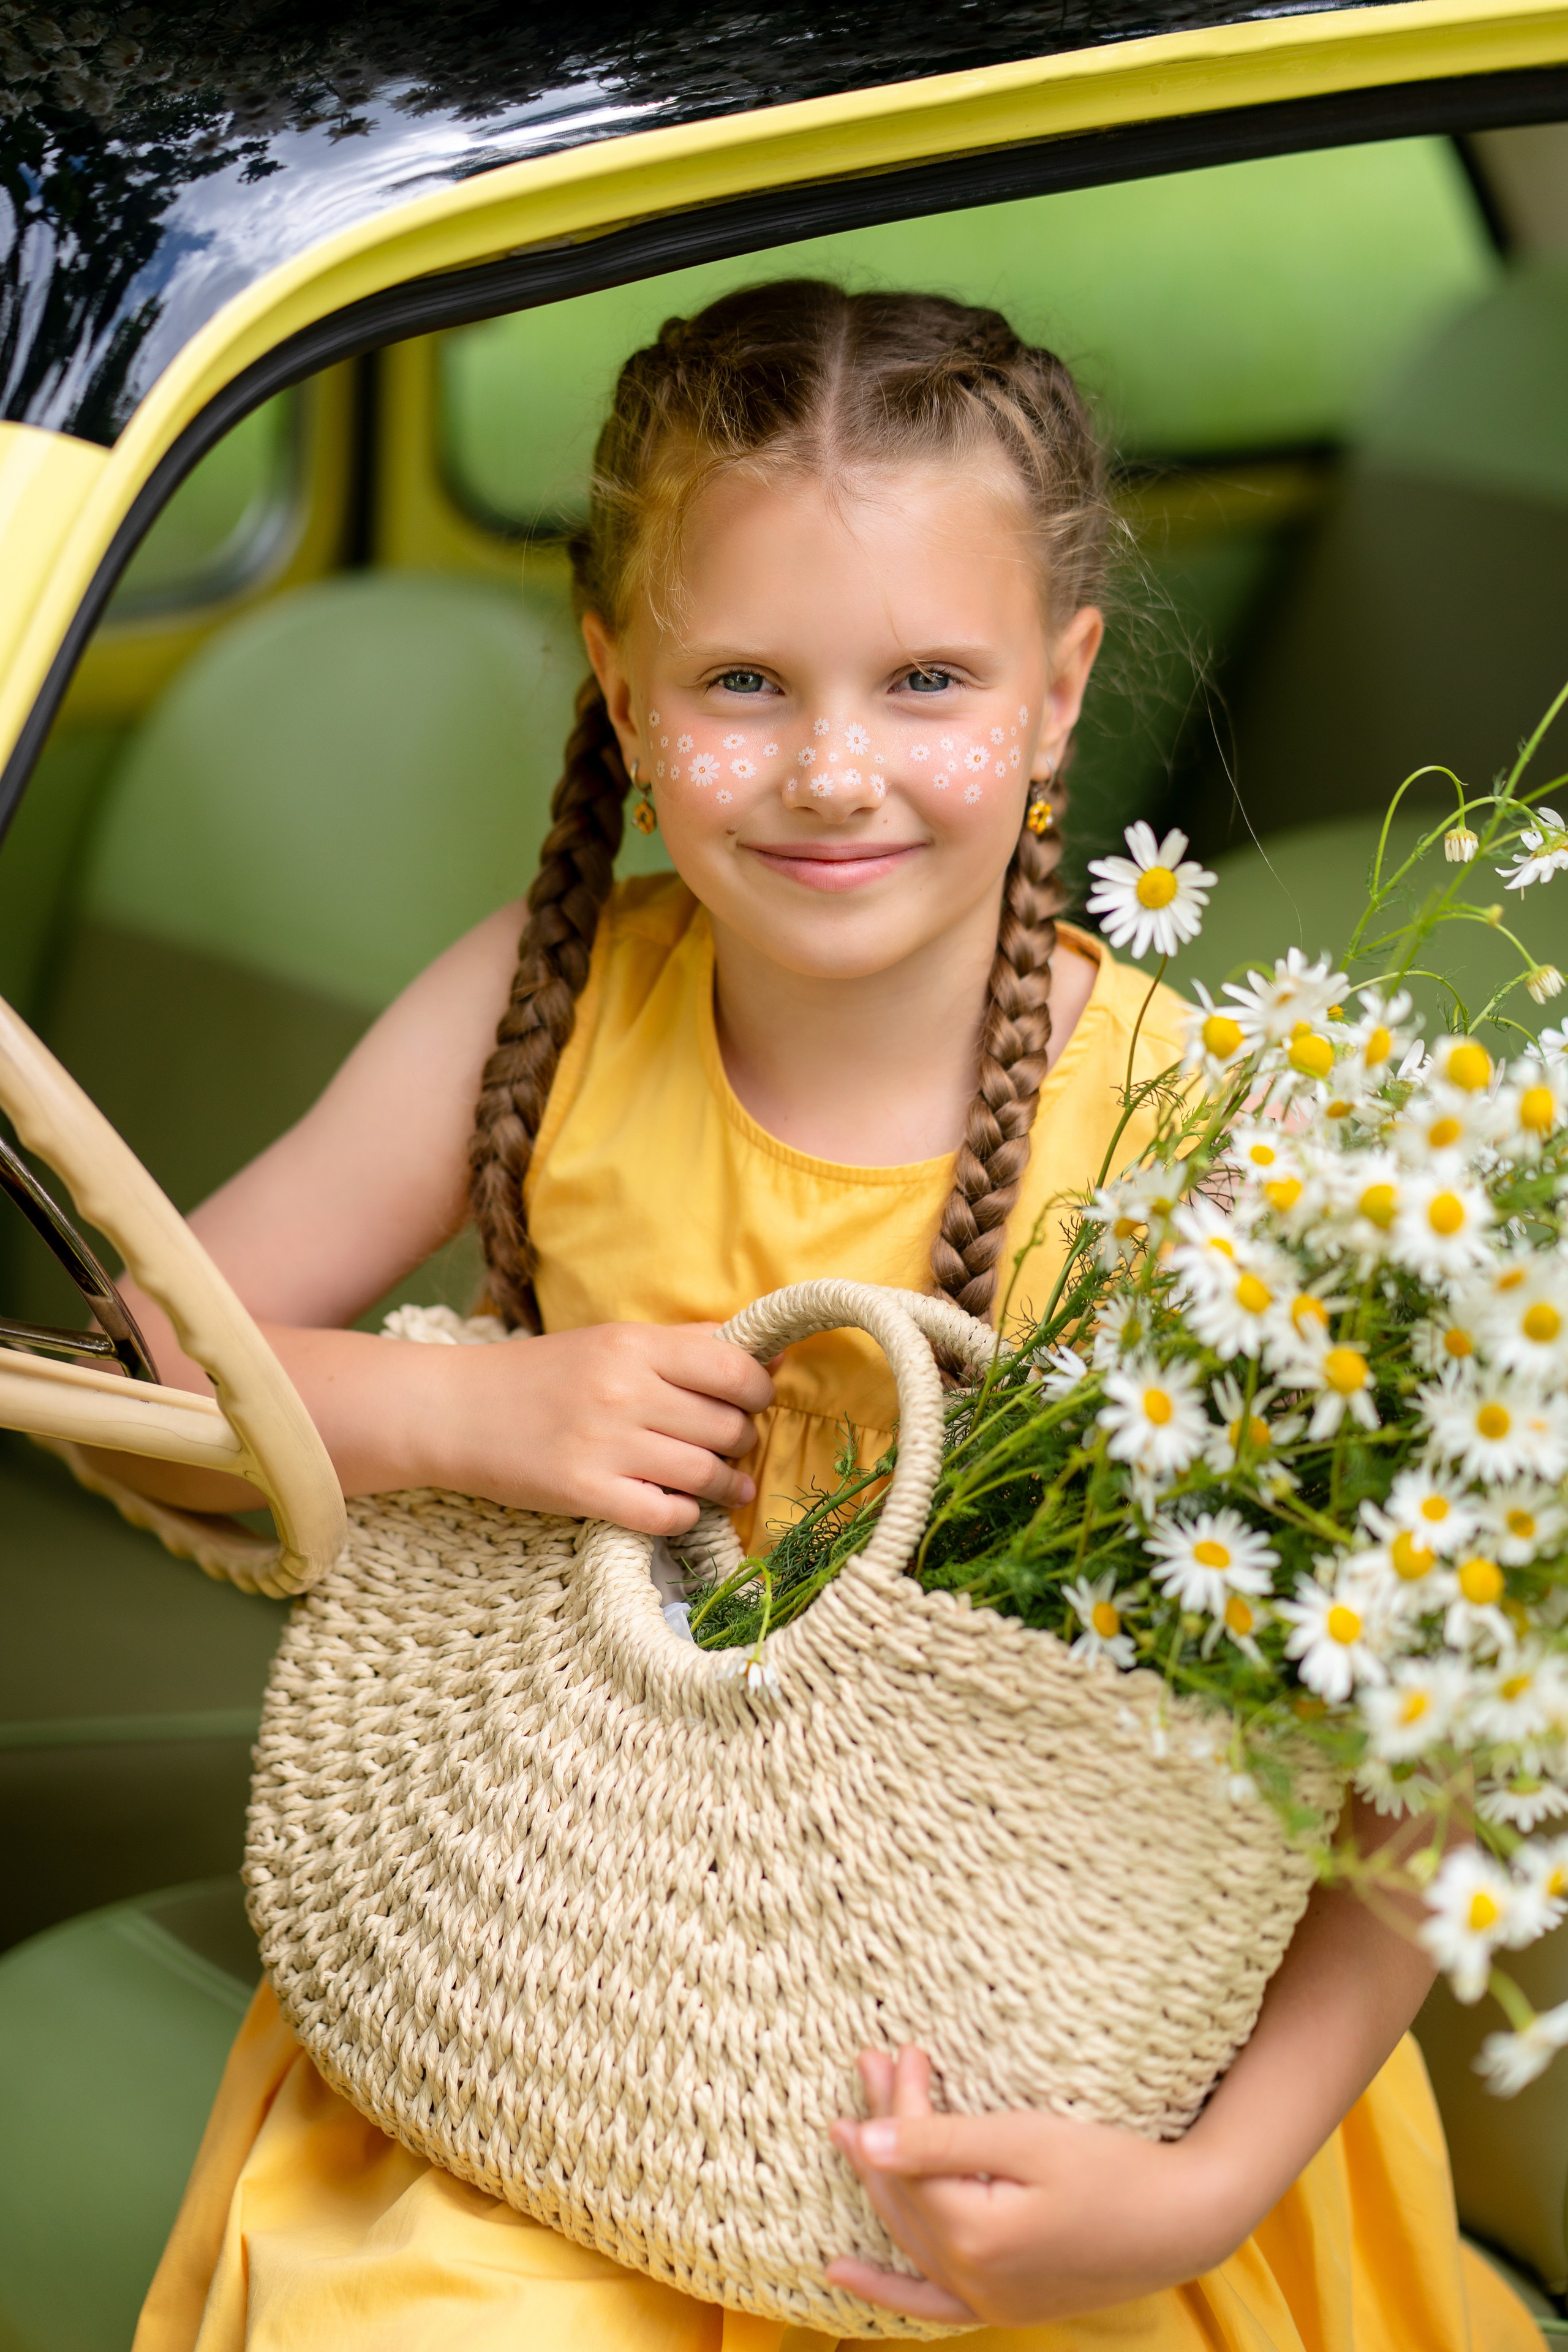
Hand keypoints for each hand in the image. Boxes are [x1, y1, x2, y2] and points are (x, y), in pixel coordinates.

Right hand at [428, 1320, 773, 1533]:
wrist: (456, 1410)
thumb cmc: (542, 1374)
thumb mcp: (611, 1340)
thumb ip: (688, 1343)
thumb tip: (772, 1357)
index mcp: (633, 1345)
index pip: (734, 1368)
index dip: (761, 1389)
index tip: (756, 1401)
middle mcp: (624, 1391)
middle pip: (727, 1425)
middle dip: (744, 1439)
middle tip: (735, 1444)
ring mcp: (604, 1445)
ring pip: (705, 1473)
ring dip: (727, 1483)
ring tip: (728, 1485)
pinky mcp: (585, 1493)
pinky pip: (667, 1515)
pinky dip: (687, 1515)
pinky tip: (682, 1507)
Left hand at [826, 2047, 1242, 2327]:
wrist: (1185, 2222)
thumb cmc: (1113, 2168)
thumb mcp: (1026, 2140)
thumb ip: (942, 2142)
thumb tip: (863, 2141)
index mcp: (976, 2236)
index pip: (911, 2159)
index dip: (900, 2101)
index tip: (903, 2050)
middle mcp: (974, 2280)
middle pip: (904, 2194)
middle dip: (882, 2126)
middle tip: (868, 2067)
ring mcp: (988, 2300)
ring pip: (910, 2234)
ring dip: (879, 2180)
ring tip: (849, 2129)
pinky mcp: (1005, 2306)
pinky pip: (928, 2301)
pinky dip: (884, 2287)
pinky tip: (840, 2270)